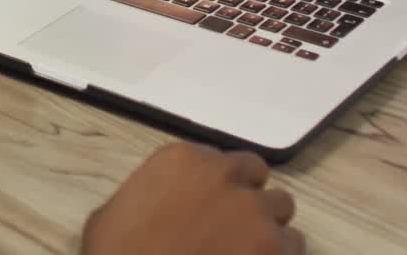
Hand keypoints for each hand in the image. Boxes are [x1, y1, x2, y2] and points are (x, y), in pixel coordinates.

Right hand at [82, 143, 303, 254]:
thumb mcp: (111, 216)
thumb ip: (146, 198)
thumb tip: (154, 209)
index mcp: (183, 160)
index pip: (223, 160)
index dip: (221, 186)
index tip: (212, 206)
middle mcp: (224, 177)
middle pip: (257, 178)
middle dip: (248, 199)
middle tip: (232, 228)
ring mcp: (253, 214)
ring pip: (282, 210)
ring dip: (268, 228)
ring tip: (250, 251)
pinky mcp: (273, 249)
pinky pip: (294, 247)